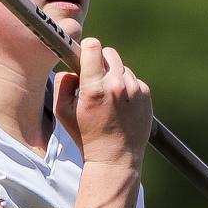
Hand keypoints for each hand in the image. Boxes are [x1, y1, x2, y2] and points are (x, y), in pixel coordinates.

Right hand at [53, 38, 152, 166]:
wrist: (114, 159)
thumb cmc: (85, 136)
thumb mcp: (62, 112)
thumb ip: (62, 83)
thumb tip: (71, 68)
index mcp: (95, 88)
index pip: (93, 48)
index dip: (86, 49)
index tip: (84, 56)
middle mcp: (117, 85)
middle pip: (109, 54)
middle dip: (99, 62)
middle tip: (94, 78)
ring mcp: (135, 89)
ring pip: (122, 68)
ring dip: (113, 76)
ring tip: (108, 99)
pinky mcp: (146, 95)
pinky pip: (133, 80)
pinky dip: (126, 87)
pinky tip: (120, 105)